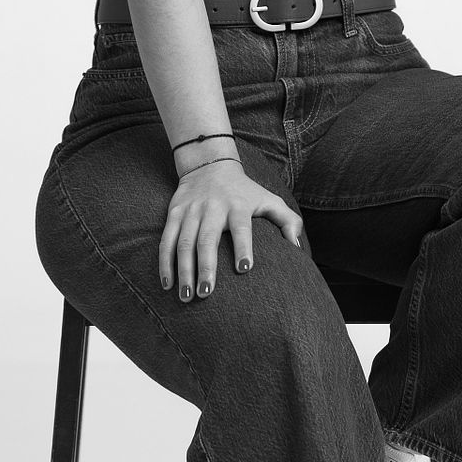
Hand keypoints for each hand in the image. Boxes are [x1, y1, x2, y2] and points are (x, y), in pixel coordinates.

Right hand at [159, 159, 305, 300]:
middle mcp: (213, 208)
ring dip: (184, 270)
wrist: (210, 165)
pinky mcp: (174, 213)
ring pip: (184, 242)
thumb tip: (297, 248)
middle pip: (207, 239)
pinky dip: (165, 262)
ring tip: (187, 296)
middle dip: (206, 267)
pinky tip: (167, 284)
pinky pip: (167, 240)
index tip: (245, 269)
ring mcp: (191, 211)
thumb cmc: (245, 191)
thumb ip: (288, 221)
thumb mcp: (269, 199)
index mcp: (238, 205)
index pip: (241, 226)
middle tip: (206, 293)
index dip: (243, 246)